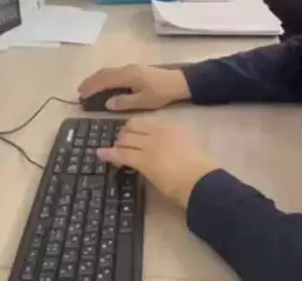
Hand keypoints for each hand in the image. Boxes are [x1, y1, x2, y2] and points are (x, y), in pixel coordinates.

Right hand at [77, 64, 190, 110]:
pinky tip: (104, 83)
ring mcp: (131, 68)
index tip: (80, 95)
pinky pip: (114, 71)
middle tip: (79, 91)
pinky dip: (105, 77)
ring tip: (88, 87)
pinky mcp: (135, 69)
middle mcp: (126, 69)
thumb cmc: (161, 93)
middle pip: (104, 73)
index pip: (104, 80)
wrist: (178, 82)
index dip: (91, 87)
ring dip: (97, 78)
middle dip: (91, 81)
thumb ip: (124, 102)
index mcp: (127, 76)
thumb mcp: (143, 101)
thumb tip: (107, 103)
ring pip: (109, 71)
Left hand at [98, 119, 218, 207]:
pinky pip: (121, 154)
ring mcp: (149, 144)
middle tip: (121, 145)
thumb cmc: (199, 167)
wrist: (199, 179)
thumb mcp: (190, 145)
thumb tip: (167, 148)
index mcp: (172, 126)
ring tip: (114, 153)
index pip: (145, 122)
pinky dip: (109, 154)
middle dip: (123, 136)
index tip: (132, 136)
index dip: (135, 129)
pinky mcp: (142, 160)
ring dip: (118, 146)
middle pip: (132, 128)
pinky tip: (101, 154)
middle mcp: (159, 131)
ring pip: (125, 140)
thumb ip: (177, 141)